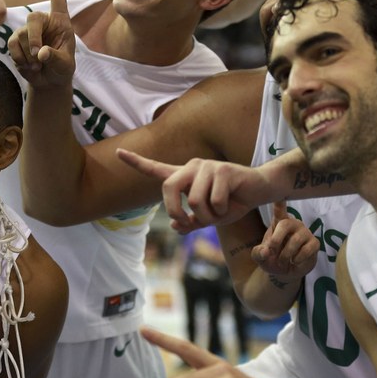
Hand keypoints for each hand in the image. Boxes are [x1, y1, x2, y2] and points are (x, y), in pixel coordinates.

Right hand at [7, 0, 76, 87]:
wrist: (48, 81)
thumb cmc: (61, 69)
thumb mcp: (65, 65)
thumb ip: (55, 58)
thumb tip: (41, 52)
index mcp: (61, 20)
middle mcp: (44, 21)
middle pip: (33, 19)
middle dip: (33, 38)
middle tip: (38, 57)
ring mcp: (28, 30)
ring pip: (21, 36)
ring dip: (28, 55)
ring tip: (38, 64)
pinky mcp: (16, 40)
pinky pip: (12, 46)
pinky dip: (20, 59)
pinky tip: (29, 65)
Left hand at [116, 149, 273, 231]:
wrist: (258, 191)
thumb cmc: (231, 203)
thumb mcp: (209, 218)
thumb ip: (191, 222)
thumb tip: (175, 225)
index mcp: (185, 177)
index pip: (156, 169)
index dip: (136, 162)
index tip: (118, 152)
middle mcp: (192, 167)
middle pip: (168, 188)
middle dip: (176, 211)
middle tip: (188, 224)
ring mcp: (207, 167)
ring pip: (194, 200)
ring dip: (207, 215)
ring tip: (219, 212)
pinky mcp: (222, 170)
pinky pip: (214, 200)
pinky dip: (221, 210)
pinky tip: (230, 204)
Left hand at [253, 201, 318, 281]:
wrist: (287, 272)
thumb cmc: (273, 259)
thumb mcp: (261, 257)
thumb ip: (258, 253)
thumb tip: (266, 252)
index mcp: (279, 223)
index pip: (279, 209)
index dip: (279, 202)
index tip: (279, 194)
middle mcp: (293, 224)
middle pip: (285, 224)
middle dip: (276, 240)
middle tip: (271, 252)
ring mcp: (305, 232)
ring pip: (295, 240)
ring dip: (286, 255)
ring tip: (282, 262)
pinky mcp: (314, 243)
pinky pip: (307, 250)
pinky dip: (298, 259)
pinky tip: (295, 261)